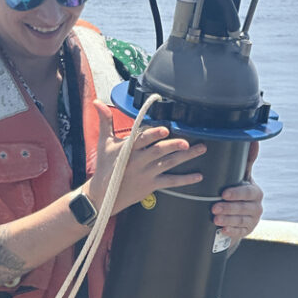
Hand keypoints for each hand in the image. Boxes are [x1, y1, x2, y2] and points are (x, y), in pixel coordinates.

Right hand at [87, 102, 204, 215]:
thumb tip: (97, 102)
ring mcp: (146, 173)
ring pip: (168, 164)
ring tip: (200, 149)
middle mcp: (138, 161)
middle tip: (188, 143)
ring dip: (185, 157)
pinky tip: (198, 176)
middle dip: (174, 146)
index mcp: (128, 149)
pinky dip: (185, 179)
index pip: (142, 139)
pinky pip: (170, 181)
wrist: (103, 195)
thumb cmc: (105, 166)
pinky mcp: (151, 185)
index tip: (165, 130)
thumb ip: (105, 121)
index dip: (153, 134)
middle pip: (159, 152)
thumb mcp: (104, 142)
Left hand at [211, 143, 262, 240]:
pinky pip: (238, 232)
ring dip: (228, 219)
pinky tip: (222, 229)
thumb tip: (254, 139)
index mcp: (255, 192)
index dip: (237, 193)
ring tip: (215, 218)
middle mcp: (256, 207)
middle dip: (229, 208)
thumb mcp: (241, 177)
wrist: (237, 213)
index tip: (224, 193)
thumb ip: (246, 160)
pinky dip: (230, 231)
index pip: (248, 192)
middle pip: (243, 208)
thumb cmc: (237, 191)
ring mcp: (251, 221)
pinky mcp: (245, 232)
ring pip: (240, 221)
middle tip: (214, 207)